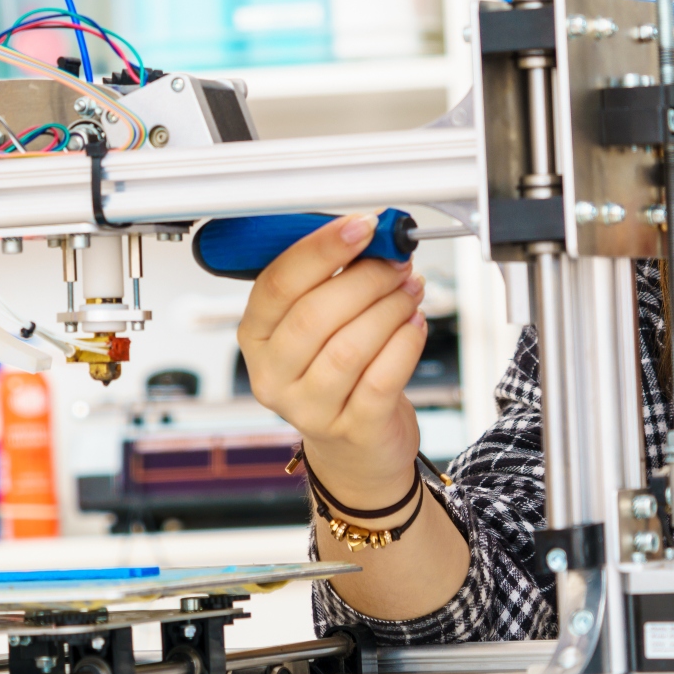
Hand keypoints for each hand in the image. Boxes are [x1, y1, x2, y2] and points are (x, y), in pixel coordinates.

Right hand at [237, 213, 427, 502]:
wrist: (356, 447)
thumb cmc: (340, 373)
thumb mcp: (322, 324)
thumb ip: (335, 279)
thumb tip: (374, 235)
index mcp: (257, 337)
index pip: (278, 284)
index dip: (321, 248)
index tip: (362, 226)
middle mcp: (274, 375)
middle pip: (315, 315)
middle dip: (366, 278)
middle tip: (397, 262)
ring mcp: (309, 408)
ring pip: (349, 347)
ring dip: (389, 308)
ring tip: (410, 290)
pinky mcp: (351, 429)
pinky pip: (380, 380)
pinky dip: (404, 344)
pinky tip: (415, 324)